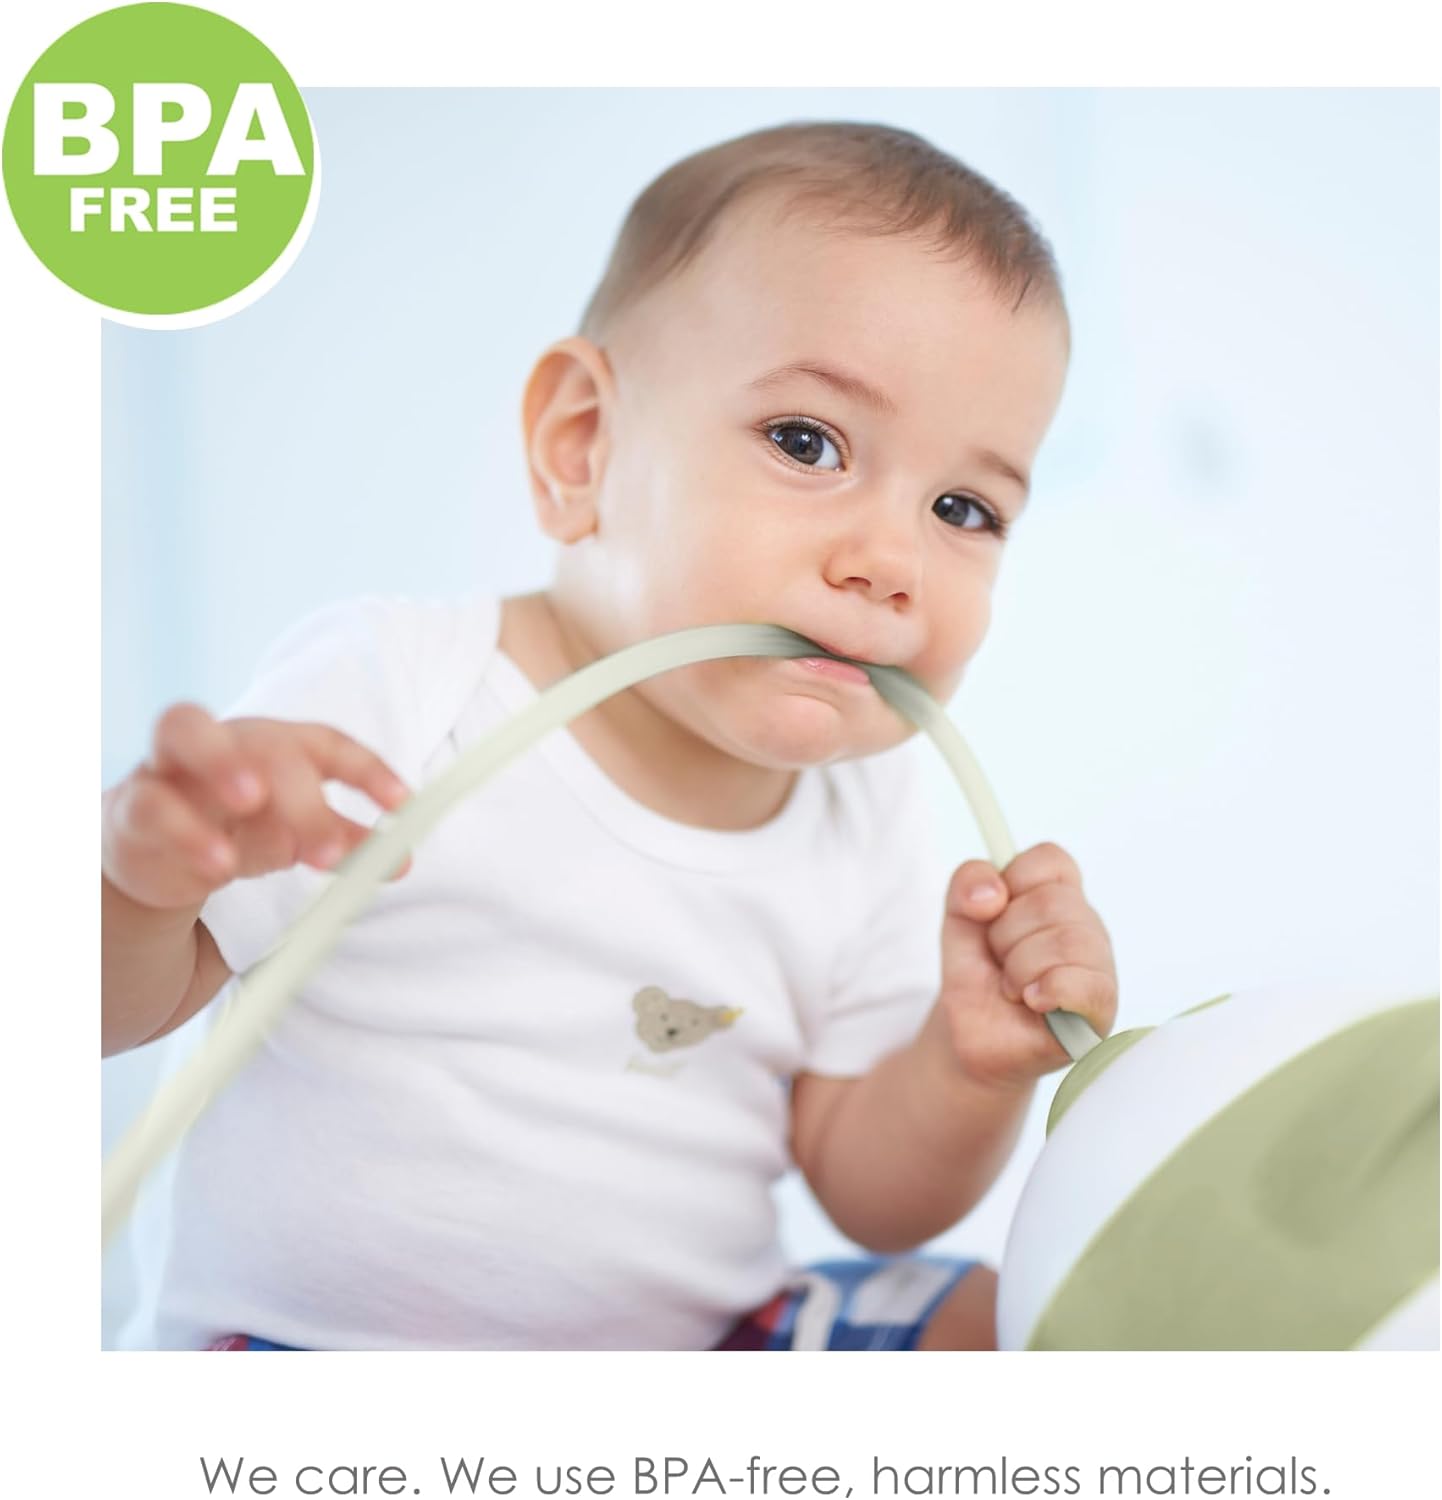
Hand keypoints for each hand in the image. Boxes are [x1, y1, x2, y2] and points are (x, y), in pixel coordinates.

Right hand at [102, 702, 412, 912]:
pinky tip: (219, 865)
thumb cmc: (232, 828)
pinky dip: (188, 833)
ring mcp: (171, 765)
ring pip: (185, 728)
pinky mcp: (131, 806)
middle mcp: (225, 741)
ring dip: (225, 764)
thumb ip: (340, 841)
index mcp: (273, 744)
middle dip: (302, 794)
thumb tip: (399, 859)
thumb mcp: (291, 835)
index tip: (403, 805)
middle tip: (329, 851)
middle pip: (264, 738)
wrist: (149, 853)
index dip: (367, 770)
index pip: (325, 742)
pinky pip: (153, 804)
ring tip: (254, 806)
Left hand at [931, 841, 1117, 1089]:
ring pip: (1067, 941)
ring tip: (1012, 988)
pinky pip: (1086, 985)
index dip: (1013, 880)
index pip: (1051, 859)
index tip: (992, 911)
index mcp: (1060, 896)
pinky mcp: (1100, 1011)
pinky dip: (1050, 990)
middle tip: (1000, 962)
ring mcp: (1098, 967)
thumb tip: (993, 893)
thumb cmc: (977, 972)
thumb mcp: (958, 917)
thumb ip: (967, 883)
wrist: (971, 1034)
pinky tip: (1032, 1001)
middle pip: (1052, 901)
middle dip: (1005, 935)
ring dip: (1020, 968)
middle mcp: (1087, 927)